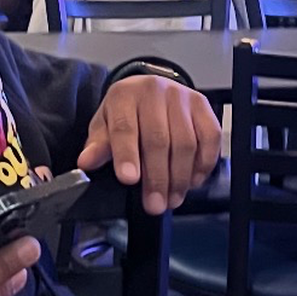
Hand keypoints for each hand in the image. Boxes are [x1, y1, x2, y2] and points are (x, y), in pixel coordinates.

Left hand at [77, 76, 220, 215]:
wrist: (147, 91)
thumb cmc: (125, 113)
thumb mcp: (104, 126)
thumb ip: (97, 145)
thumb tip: (86, 162)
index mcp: (124, 95)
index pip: (125, 127)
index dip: (127, 155)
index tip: (129, 180)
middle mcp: (154, 91)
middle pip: (158, 139)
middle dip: (157, 178)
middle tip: (155, 204)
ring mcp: (181, 97)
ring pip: (186, 142)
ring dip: (180, 177)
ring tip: (172, 199)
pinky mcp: (203, 105)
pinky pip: (210, 138)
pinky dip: (203, 164)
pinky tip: (192, 181)